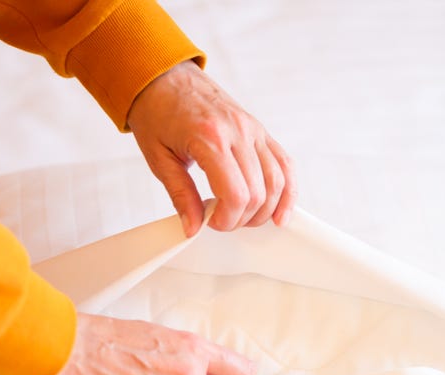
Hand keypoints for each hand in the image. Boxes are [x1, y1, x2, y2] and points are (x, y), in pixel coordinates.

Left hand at [127, 61, 296, 236]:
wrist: (163, 76)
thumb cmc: (157, 112)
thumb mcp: (159, 159)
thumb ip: (180, 195)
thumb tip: (192, 227)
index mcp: (210, 138)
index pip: (235, 194)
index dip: (227, 219)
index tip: (212, 222)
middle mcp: (238, 131)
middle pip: (258, 193)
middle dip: (242, 218)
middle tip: (221, 219)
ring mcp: (253, 129)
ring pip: (277, 182)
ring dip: (264, 209)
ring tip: (242, 215)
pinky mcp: (260, 129)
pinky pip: (284, 163)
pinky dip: (287, 191)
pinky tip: (280, 211)